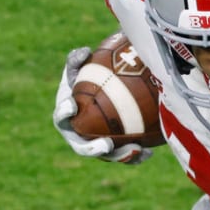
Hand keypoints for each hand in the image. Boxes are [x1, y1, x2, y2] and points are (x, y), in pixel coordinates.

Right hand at [53, 47, 151, 165]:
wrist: (107, 98)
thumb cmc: (88, 81)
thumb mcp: (81, 69)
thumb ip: (78, 60)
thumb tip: (84, 52)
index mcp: (66, 118)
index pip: (61, 118)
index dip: (64, 113)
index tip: (72, 106)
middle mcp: (78, 135)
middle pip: (82, 147)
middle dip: (92, 149)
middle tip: (106, 144)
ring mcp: (96, 146)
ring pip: (107, 156)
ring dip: (120, 155)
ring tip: (134, 149)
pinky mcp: (114, 151)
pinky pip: (125, 157)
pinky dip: (136, 156)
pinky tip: (149, 152)